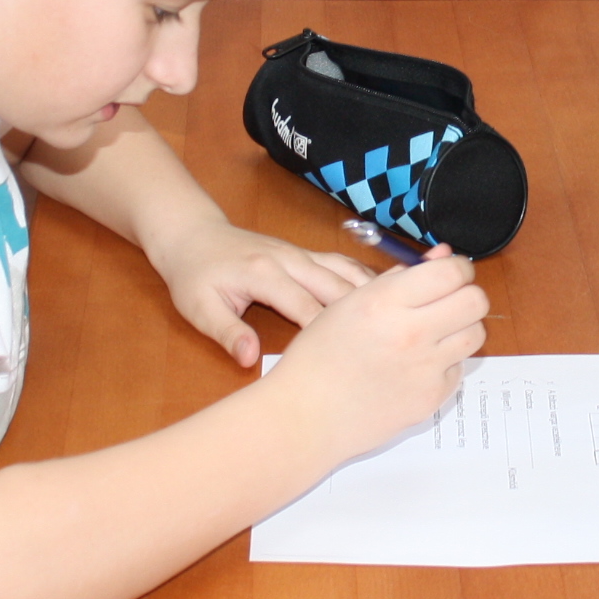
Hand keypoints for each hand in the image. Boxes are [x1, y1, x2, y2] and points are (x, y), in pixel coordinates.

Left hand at [148, 221, 372, 369]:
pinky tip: (392, 300)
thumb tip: (249, 360)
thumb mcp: (199, 308)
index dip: (332, 337)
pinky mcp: (307, 254)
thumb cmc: (194, 274)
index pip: (307, 309)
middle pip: (339, 289)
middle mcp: (290, 259)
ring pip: (349, 273)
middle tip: (393, 346)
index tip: (353, 363)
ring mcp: (302, 254)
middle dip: (366, 318)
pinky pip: (345, 265)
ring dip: (377, 296)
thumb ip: (227, 333)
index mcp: (265, 274)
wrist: (192, 235)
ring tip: (406, 321)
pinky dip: (369, 281)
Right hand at [264, 252, 490, 465]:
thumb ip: (399, 277)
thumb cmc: (319, 357)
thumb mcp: (349, 302)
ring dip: (461, 328)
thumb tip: (442, 256)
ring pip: (475, 334)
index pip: (453, 272)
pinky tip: (417, 365)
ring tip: (433, 333)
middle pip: (476, 301)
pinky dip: (445, 363)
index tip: (450, 273)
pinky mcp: (431, 397)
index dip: (457, 268)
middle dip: (466, 295)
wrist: (307, 415)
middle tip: (448, 301)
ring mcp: (424, 369)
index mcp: (385, 302)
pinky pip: (458, 369)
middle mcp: (410, 333)